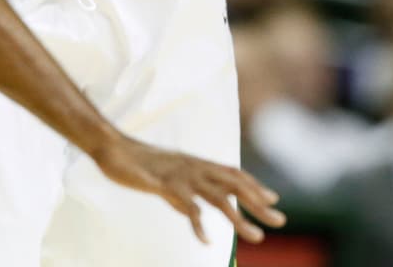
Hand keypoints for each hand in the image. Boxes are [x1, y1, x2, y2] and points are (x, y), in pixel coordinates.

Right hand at [90, 135, 285, 244]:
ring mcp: (182, 176)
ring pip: (219, 198)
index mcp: (196, 164)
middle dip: (259, 203)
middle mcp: (195, 168)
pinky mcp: (167, 186)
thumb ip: (183, 195)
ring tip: (257, 237)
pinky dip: (200, 226)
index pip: (233, 173)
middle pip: (235, 185)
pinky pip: (189, 208)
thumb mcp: (167, 179)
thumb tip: (193, 211)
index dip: (254, 186)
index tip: (273, 199)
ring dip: (240, 219)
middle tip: (280, 220)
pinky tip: (207, 242)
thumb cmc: (138, 164)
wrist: (112, 149)